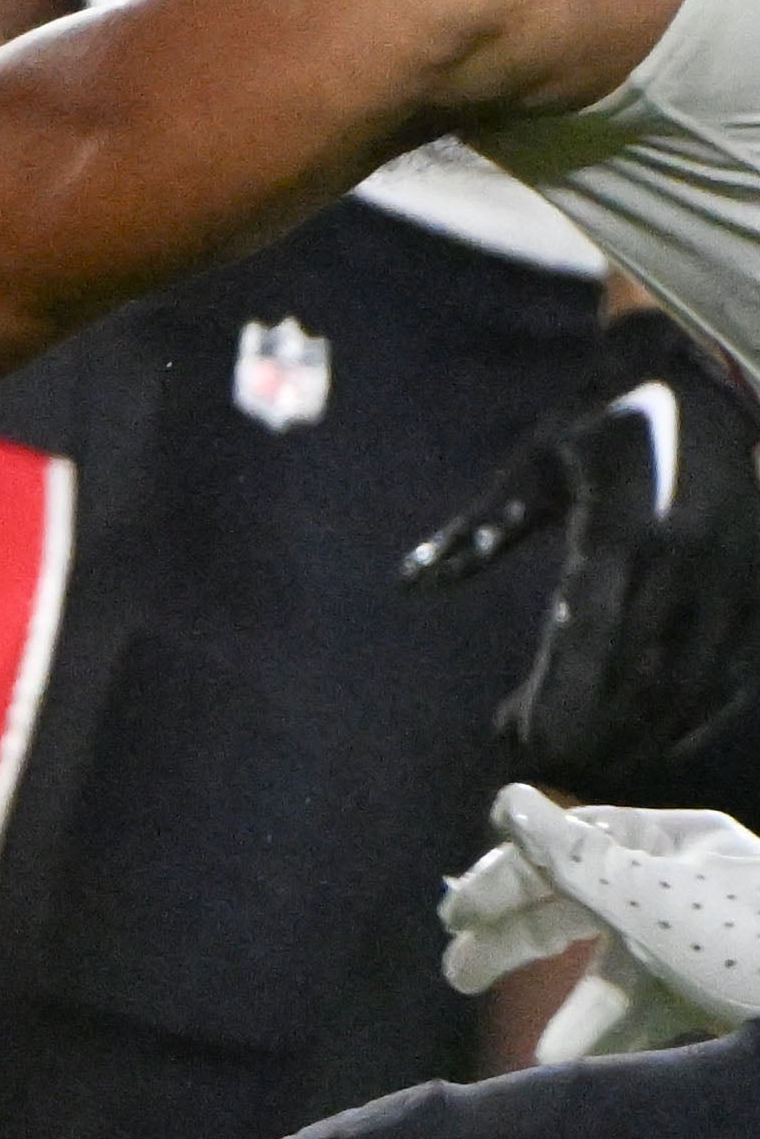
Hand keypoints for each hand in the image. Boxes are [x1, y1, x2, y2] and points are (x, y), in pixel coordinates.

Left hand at [408, 315, 759, 789]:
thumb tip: (410, 582)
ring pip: (689, 685)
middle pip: (637, 673)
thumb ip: (478, 530)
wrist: (708, 380)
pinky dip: (696, 715)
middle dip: (588, 725)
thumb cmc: (606, 423)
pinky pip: (733, 671)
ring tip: (586, 758)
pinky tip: (656, 740)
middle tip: (537, 757)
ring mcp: (734, 578)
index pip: (587, 633)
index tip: (520, 737)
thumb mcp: (535, 463)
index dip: (556, 693)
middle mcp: (687, 562)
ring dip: (638, 731)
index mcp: (625, 531)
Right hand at [441, 782, 759, 1051]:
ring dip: (575, 1012)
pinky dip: (616, 1041)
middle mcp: (687, 891)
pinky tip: (585, 1071)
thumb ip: (569, 855)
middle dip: (519, 941)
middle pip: (583, 906)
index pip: (571, 846)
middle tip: (457, 973)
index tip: (455, 915)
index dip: (507, 875)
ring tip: (543, 1058)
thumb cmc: (752, 943)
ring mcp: (707, 950)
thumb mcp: (652, 896)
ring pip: (616, 972)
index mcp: (675, 846)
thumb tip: (507, 799)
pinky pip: (654, 1017)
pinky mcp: (723, 1005)